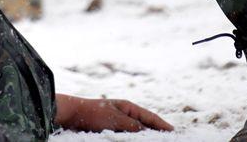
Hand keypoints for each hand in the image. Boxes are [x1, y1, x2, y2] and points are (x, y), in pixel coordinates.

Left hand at [56, 92, 173, 131]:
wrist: (73, 115)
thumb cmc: (93, 114)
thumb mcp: (115, 120)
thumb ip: (132, 127)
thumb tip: (147, 132)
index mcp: (128, 107)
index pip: (150, 117)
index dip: (162, 125)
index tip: (174, 132)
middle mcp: (125, 114)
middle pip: (145, 126)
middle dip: (156, 133)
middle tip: (169, 139)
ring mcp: (119, 123)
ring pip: (136, 133)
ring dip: (145, 137)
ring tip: (157, 140)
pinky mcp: (111, 131)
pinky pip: (126, 136)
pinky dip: (133, 139)